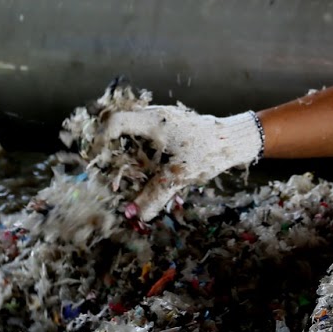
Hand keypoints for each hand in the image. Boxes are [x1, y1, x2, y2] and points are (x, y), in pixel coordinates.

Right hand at [104, 106, 262, 219]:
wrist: (235, 141)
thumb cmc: (208, 152)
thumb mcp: (179, 176)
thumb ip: (153, 196)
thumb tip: (132, 215)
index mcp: (153, 121)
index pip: (114, 122)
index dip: (100, 140)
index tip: (97, 160)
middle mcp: (154, 116)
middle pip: (121, 130)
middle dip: (115, 157)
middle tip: (114, 179)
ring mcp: (162, 121)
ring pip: (135, 138)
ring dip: (132, 161)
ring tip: (132, 184)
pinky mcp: (169, 129)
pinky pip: (149, 142)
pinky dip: (146, 160)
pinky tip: (153, 179)